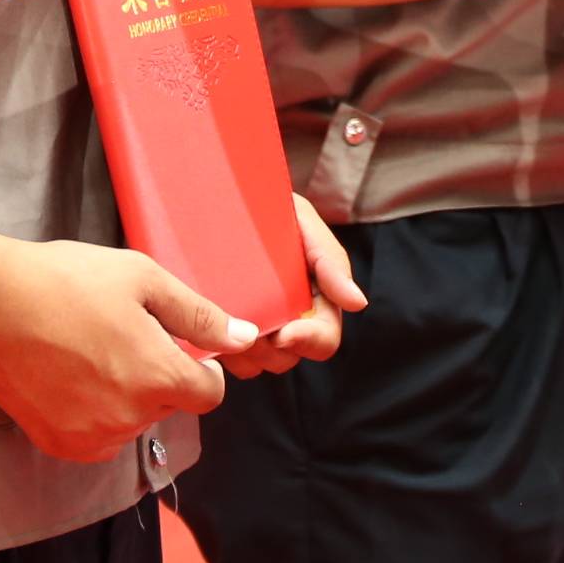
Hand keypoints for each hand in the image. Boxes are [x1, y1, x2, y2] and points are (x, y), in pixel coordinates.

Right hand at [0, 237, 242, 459]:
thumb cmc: (68, 281)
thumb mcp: (144, 280)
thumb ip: (199, 315)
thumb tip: (245, 338)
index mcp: (157, 377)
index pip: (209, 394)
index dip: (204, 368)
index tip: (180, 345)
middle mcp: (128, 418)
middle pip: (169, 404)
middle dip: (160, 374)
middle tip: (123, 334)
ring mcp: (90, 438)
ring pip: (134, 421)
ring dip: (127, 395)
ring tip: (91, 349)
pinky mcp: (58, 445)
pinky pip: (99, 437)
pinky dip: (96, 412)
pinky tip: (72, 374)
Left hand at [225, 196, 365, 377]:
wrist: (221, 198)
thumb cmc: (268, 208)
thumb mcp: (303, 222)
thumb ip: (330, 260)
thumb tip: (358, 303)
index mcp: (315, 301)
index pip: (324, 341)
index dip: (308, 341)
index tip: (284, 334)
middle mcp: (287, 321)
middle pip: (288, 358)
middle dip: (270, 348)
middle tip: (246, 325)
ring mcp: (254, 328)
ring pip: (256, 364)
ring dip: (241, 351)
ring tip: (223, 319)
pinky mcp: (221, 329)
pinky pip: (223, 358)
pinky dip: (215, 348)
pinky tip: (205, 321)